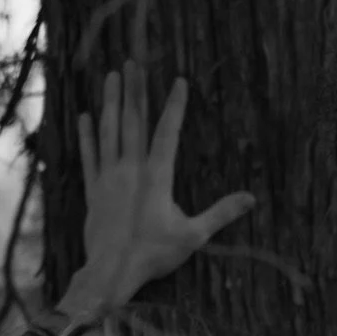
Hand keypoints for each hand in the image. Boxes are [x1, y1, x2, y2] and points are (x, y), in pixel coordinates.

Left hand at [60, 63, 253, 311]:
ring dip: (111, 103)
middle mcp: (130, 170)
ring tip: (112, 77)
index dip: (173, 106)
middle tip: (134, 62)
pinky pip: (89, 156)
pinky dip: (87, 135)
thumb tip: (251, 199)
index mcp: (156, 177)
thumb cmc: (153, 255)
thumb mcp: (193, 236)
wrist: (110, 272)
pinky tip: (85, 116)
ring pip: (109, 132)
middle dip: (135, 90)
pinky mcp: (93, 191)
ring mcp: (108, 178)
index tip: (179, 81)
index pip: (166, 133)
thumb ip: (220, 213)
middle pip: (133, 122)